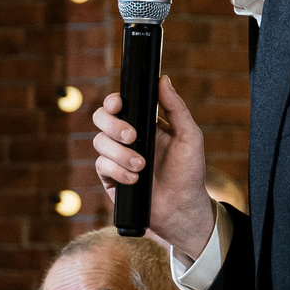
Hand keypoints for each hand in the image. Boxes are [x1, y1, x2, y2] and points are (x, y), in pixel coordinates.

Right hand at [91, 75, 213, 257]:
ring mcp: (116, 158)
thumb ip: (176, 107)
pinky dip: (117, 171)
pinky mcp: (109, 178)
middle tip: (132, 136)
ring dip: (120, 153)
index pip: (120, 105)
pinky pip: (101, 166)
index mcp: (145, 124)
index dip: (113, 101)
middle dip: (113, 125)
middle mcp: (127, 139)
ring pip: (99, 143)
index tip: (119, 104)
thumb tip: (163, 80)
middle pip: (101, 119)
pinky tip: (135, 179)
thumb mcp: (189, 136)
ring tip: (142, 166)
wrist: (181, 209)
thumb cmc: (189, 173)